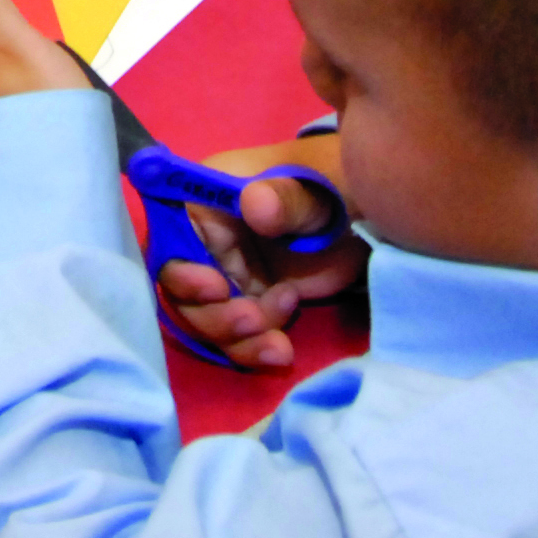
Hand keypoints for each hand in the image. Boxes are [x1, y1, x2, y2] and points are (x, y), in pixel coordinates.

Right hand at [152, 149, 361, 372]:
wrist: (369, 217)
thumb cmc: (335, 186)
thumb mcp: (314, 189)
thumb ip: (284, 197)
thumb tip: (254, 203)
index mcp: (206, 200)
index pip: (168, 237)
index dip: (180, 269)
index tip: (215, 288)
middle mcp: (206, 240)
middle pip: (180, 290)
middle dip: (213, 315)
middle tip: (254, 320)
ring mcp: (228, 274)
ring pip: (206, 320)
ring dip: (237, 339)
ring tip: (277, 341)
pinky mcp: (251, 302)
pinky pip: (236, 335)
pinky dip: (254, 350)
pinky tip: (281, 351)